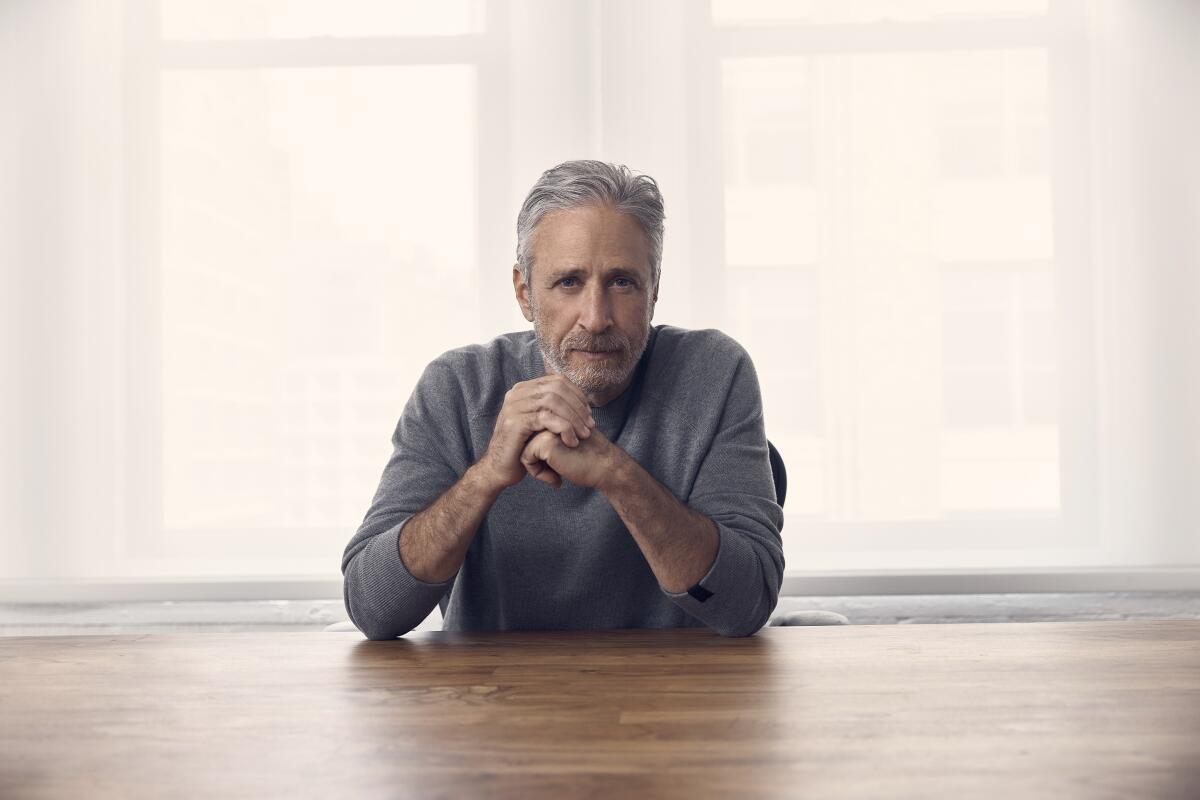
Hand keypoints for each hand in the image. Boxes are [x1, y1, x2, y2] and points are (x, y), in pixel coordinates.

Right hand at [479, 375, 596, 488]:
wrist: (499, 469)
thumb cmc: (523, 447)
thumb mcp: (539, 423)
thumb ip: (554, 408)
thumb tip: (580, 398)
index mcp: (524, 389)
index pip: (558, 381)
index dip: (577, 395)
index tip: (589, 413)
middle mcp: (517, 393)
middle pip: (557, 388)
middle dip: (578, 406)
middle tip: (590, 425)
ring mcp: (514, 406)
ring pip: (553, 401)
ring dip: (574, 418)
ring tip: (584, 435)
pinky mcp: (515, 422)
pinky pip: (546, 418)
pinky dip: (563, 428)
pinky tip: (571, 441)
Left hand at [520, 425, 619, 489]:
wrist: (604, 467)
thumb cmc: (584, 458)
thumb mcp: (562, 441)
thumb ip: (543, 437)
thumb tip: (521, 446)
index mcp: (551, 412)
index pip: (528, 435)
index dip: (539, 454)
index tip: (558, 461)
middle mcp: (548, 415)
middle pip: (524, 441)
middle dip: (535, 460)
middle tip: (558, 469)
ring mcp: (546, 426)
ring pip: (523, 449)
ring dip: (537, 466)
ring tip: (558, 471)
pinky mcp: (545, 441)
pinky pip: (526, 458)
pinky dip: (538, 471)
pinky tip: (557, 475)